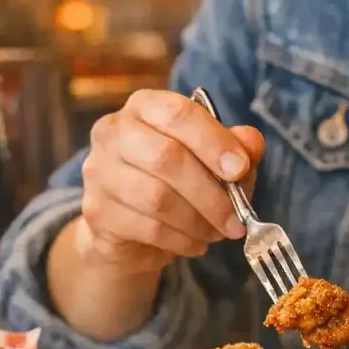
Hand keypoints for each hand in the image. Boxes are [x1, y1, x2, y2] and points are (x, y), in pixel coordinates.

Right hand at [77, 90, 264, 273]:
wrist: (132, 229)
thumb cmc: (178, 182)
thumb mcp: (215, 161)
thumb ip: (237, 148)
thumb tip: (252, 143)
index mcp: (145, 106)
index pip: (178, 113)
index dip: (214, 141)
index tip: (240, 169)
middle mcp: (114, 132)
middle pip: (166, 157)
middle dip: (211, 193)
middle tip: (237, 219)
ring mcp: (99, 171)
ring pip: (158, 198)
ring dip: (199, 222)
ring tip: (218, 232)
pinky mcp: (97, 211)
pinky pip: (148, 229)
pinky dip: (182, 240)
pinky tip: (196, 243)